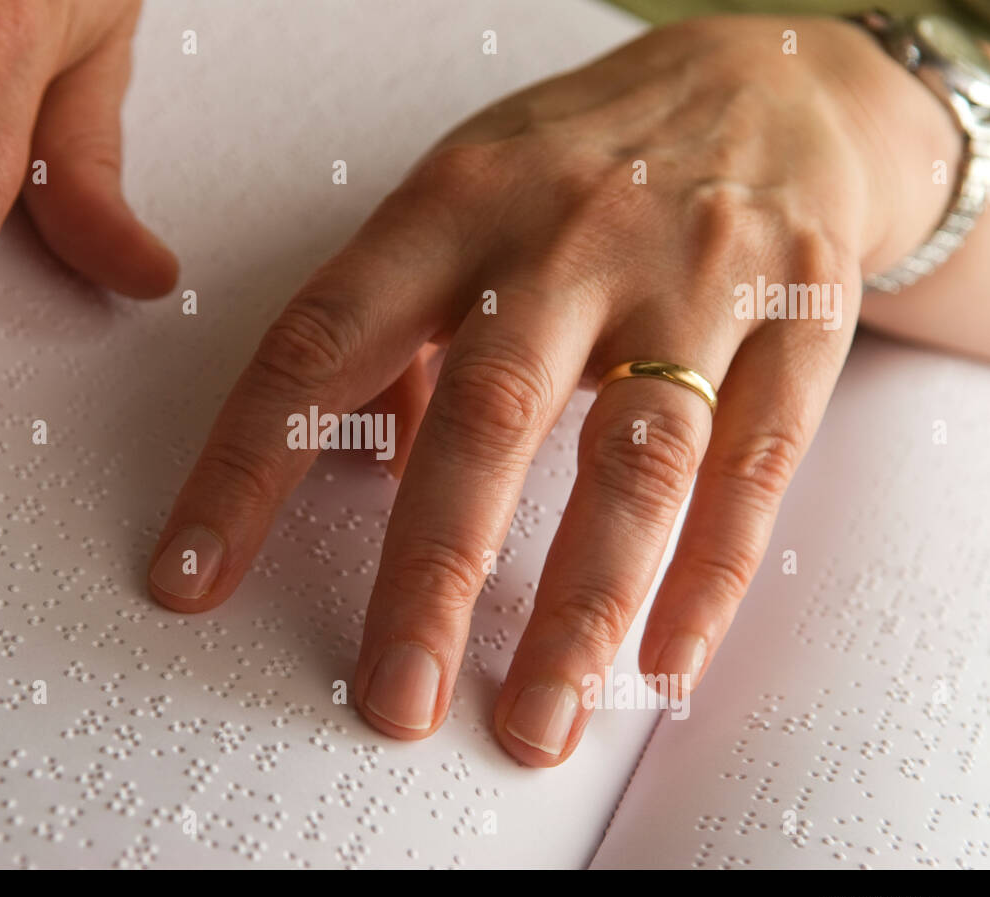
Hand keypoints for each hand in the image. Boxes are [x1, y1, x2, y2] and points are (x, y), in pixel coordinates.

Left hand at [149, 16, 961, 764]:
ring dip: (579, 610)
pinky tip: (660, 666)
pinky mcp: (799, 318)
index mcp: (454, 204)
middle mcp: (568, 239)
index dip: (246, 469)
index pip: (321, 345)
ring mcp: (693, 277)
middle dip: (430, 578)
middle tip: (393, 701)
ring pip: (633, 462)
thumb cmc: (587, 154)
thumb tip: (365, 465)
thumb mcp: (469, 195)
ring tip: (535, 723)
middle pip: (484, 420)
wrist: (773, 81)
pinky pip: (752, 466)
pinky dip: (706, 577)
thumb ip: (406, 321)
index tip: (191, 581)